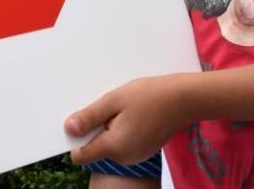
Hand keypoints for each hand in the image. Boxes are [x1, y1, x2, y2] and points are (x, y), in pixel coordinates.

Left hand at [65, 74, 191, 164]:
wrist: (184, 99)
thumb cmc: (150, 95)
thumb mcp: (114, 100)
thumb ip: (90, 116)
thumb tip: (68, 129)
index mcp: (114, 147)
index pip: (81, 155)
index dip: (75, 138)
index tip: (79, 119)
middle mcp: (124, 158)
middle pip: (95, 147)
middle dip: (96, 127)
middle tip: (108, 105)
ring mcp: (135, 156)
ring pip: (110, 143)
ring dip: (110, 126)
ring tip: (123, 107)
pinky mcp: (143, 150)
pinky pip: (123, 142)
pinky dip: (122, 128)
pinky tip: (133, 112)